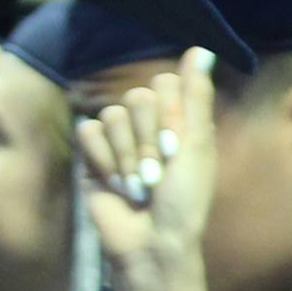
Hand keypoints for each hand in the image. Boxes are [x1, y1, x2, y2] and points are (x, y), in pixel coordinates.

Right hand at [78, 48, 220, 290]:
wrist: (150, 241)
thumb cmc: (184, 199)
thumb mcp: (197, 145)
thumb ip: (196, 95)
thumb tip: (203, 48)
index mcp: (181, 120)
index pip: (165, 84)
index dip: (169, 115)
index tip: (177, 147)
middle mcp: (151, 124)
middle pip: (137, 98)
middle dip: (148, 139)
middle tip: (157, 173)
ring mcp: (120, 139)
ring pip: (112, 115)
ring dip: (127, 155)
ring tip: (138, 185)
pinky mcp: (93, 156)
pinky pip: (88, 132)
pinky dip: (103, 159)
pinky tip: (115, 182)